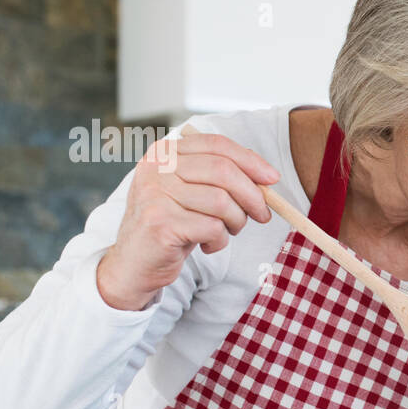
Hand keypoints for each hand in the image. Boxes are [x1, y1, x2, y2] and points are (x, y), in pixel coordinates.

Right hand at [96, 128, 279, 310]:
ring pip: (222, 202)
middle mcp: (156, 167)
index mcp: (164, 152)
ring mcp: (155, 194)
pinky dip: (220, 240)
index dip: (250, 160)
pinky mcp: (160, 223)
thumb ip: (220, 177)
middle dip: (252, 195)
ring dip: (236, 222)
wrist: (135, 264)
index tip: (272, 179)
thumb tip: (266, 175)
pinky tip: (208, 245)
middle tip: (262, 215)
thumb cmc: (172, 225)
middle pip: (223, 171)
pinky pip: (212, 228)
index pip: (217, 144)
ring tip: (226, 232)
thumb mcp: (193, 193)